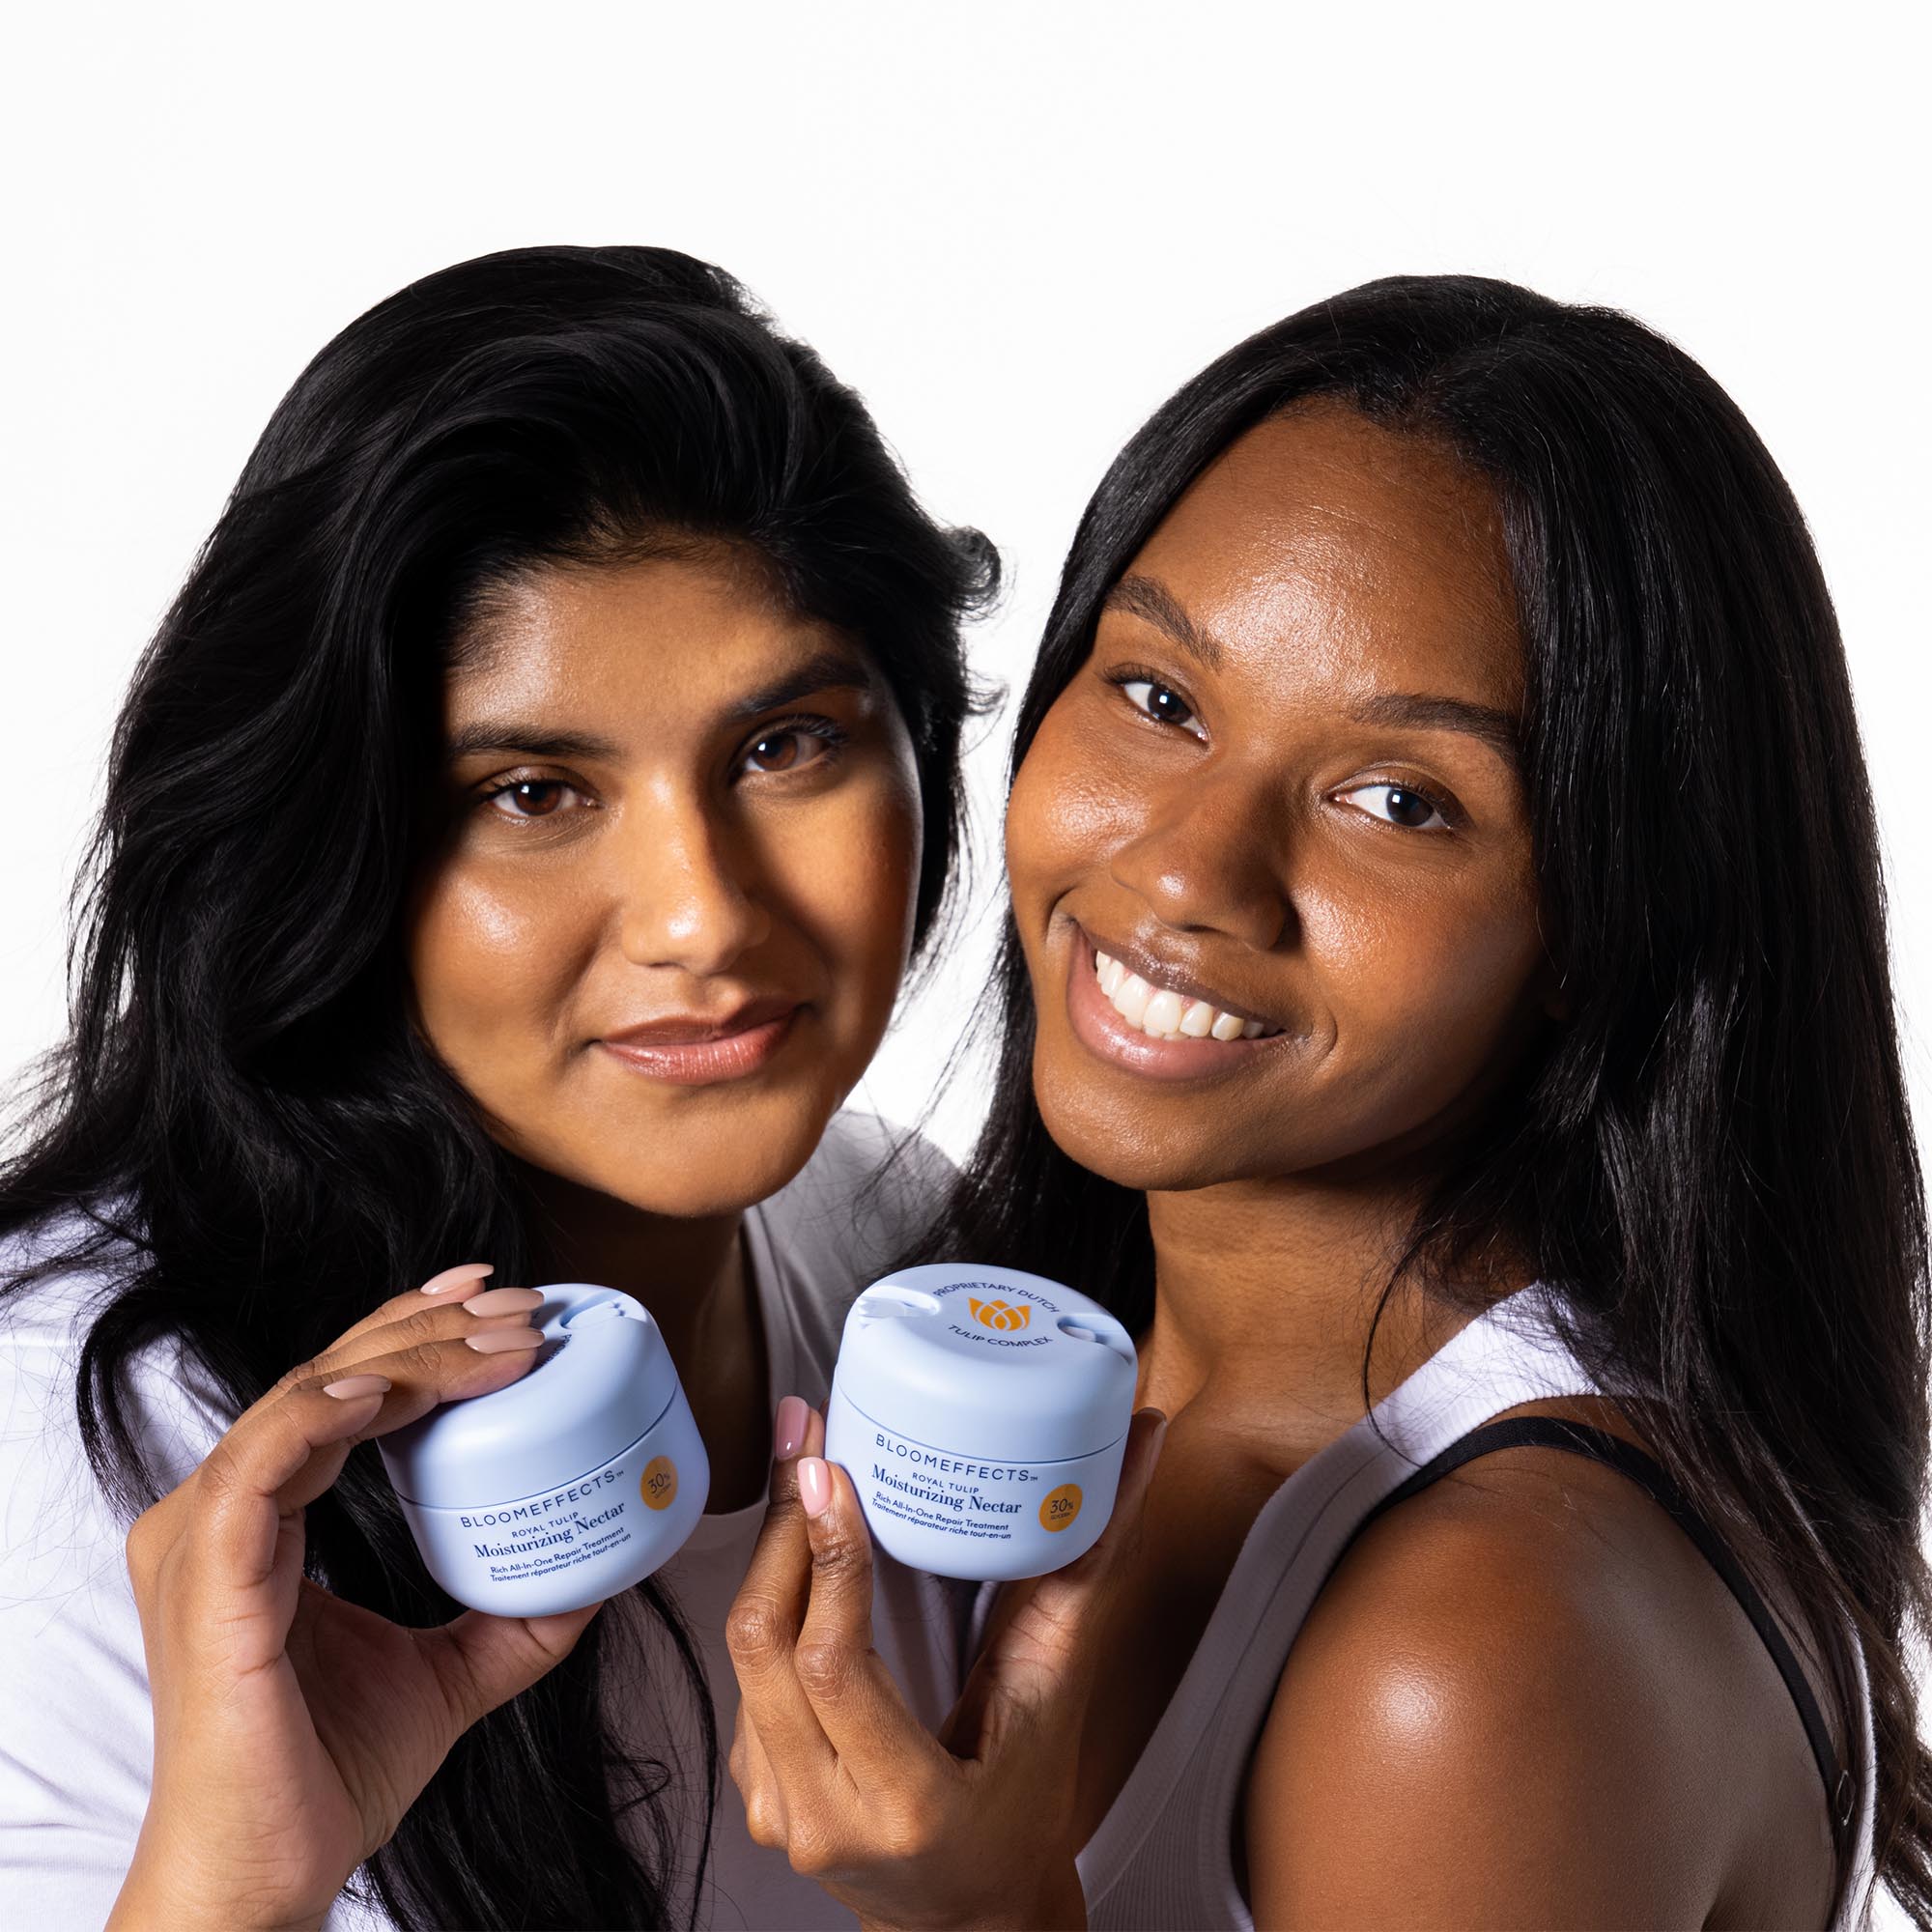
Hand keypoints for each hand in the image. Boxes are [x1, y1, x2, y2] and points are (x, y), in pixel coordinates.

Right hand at [109, 1264, 605, 1931]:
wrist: (269, 1875)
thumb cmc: (327, 1776)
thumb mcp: (448, 1671)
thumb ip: (513, 1619)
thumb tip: (598, 1576)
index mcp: (259, 1520)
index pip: (334, 1389)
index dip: (409, 1332)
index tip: (496, 1301)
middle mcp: (221, 1514)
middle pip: (328, 1376)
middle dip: (431, 1328)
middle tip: (522, 1306)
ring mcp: (203, 1540)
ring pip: (307, 1399)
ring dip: (410, 1358)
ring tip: (503, 1341)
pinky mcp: (206, 1579)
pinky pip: (258, 1464)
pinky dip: (321, 1415)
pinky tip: (389, 1393)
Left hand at [724, 1397, 1166, 1931]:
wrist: (973, 1919)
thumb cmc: (1026, 1814)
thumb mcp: (1059, 1699)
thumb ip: (1086, 1571)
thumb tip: (1138, 1447)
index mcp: (905, 1801)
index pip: (834, 1664)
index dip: (826, 1557)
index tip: (828, 1472)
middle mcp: (824, 1818)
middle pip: (763, 1647)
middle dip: (780, 1530)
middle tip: (803, 1441)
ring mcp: (779, 1813)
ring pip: (743, 1658)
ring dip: (769, 1557)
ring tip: (797, 1472)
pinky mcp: (758, 1796)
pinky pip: (745, 1682)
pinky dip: (770, 1605)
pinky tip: (796, 1551)